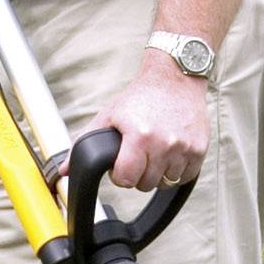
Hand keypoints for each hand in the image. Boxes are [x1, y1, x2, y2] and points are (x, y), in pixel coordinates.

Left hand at [78, 51, 210, 192]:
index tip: (122, 163)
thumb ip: (84, 142)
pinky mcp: (199, 149)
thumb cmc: (141, 97)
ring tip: (155, 152)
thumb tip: (65, 170)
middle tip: (138, 154)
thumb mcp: (109, 115)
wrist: (175, 78)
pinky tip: (170, 154)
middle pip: (145, 184)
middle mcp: (164, 144)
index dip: (120, 174)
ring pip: (166, 183)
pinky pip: (185, 177)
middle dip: (138, 173)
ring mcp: (184, 148)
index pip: (126, 179)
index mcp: (139, 136)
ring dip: (158, 173)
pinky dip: (176, 171)